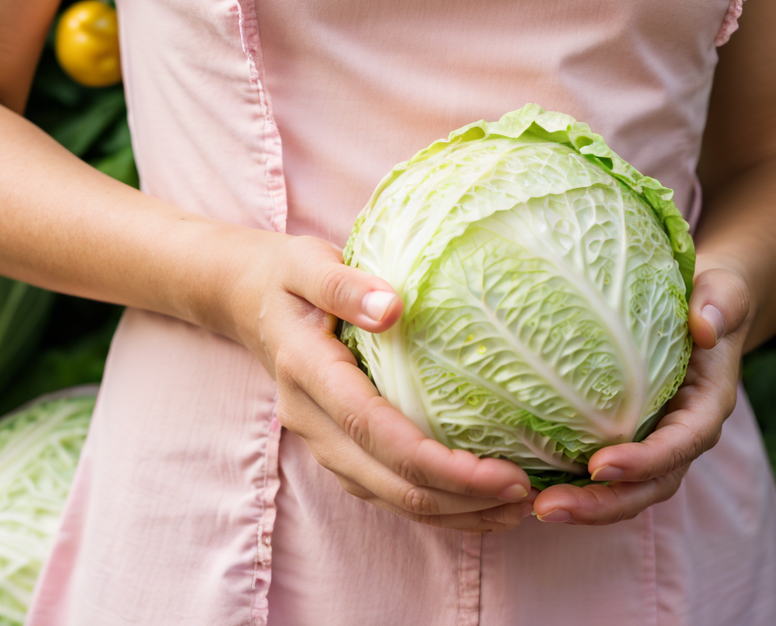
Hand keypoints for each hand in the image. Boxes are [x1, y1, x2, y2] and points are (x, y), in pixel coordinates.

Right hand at [237, 233, 535, 531]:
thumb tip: (394, 308)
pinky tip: (478, 503)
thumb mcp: (309, 262)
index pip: (378, 433)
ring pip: (390, 498)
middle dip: (461, 499)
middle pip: (390, 482)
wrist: (249, 301)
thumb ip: (346, 284)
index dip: (441, 463)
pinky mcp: (337, 450)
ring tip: (516, 509)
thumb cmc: (289, 276)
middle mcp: (312, 421)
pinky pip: (386, 491)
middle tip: (527, 495)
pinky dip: (434, 504)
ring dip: (453, 512)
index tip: (503, 470)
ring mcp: (322, 443)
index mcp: (308, 373)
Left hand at [532, 266, 750, 526]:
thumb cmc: (714, 299)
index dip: (642, 462)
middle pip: (646, 487)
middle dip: (601, 504)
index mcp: (706, 409)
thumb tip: (705, 327)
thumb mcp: (725, 292)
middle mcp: (682, 437)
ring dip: (584, 505)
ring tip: (536, 506)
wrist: (709, 311)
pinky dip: (575, 483)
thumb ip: (720, 305)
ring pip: (624, 490)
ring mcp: (656, 442)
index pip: (678, 446)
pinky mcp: (633, 437)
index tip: (599, 465)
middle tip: (548, 506)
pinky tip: (532, 482)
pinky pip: (606, 472)